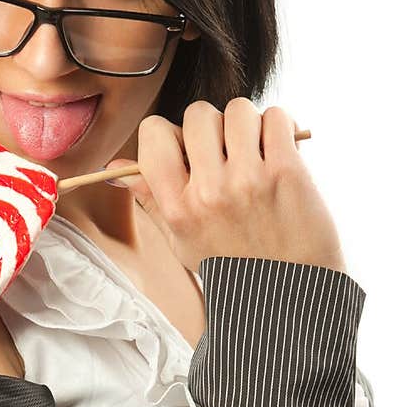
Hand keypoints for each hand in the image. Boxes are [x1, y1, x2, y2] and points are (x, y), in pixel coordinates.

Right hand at [104, 96, 347, 275]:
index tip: (189, 152)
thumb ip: (151, 200)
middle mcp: (208, 193)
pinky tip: (280, 151)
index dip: (172, 134)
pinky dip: (280, 127)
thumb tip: (116, 171)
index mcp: (178, 208)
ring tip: (257, 154)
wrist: (290, 296)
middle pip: (198, 114)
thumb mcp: (182, 242)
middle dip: (214, 128)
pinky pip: (275, 117)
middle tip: (228, 155)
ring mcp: (248, 180)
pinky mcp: (287, 172)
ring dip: (248, 126)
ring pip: (238, 110)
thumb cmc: (235, 268)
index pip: (154, 134)